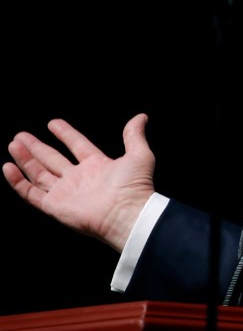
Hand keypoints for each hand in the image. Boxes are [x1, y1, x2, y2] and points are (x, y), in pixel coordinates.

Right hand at [4, 113, 155, 252]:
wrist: (127, 213)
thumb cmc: (136, 186)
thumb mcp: (139, 154)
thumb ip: (134, 135)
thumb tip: (141, 117)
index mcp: (98, 166)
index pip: (77, 145)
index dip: (65, 134)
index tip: (52, 123)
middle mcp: (79, 178)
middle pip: (53, 159)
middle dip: (37, 147)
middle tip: (21, 135)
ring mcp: (66, 192)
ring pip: (39, 173)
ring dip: (25, 159)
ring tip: (14, 144)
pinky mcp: (55, 206)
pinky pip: (31, 193)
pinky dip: (18, 181)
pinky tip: (8, 167)